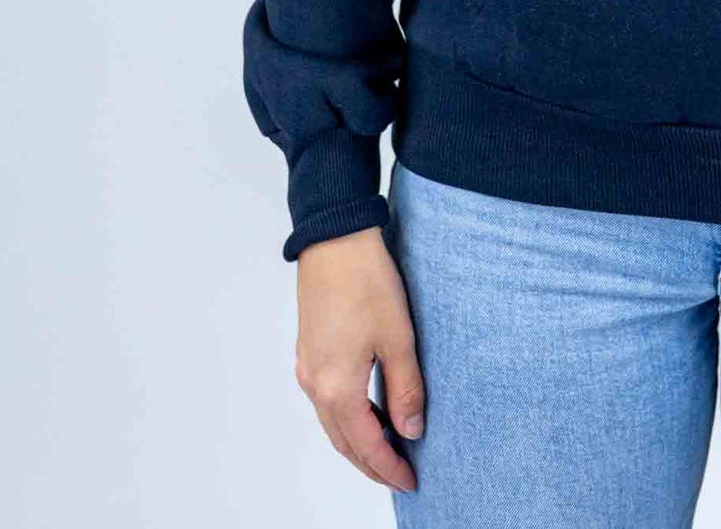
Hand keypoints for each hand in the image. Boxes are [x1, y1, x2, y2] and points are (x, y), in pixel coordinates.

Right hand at [293, 224, 424, 491]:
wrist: (334, 238)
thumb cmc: (366, 280)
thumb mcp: (398, 337)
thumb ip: (405, 388)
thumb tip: (412, 430)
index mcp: (337, 387)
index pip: (366, 445)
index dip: (390, 467)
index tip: (411, 481)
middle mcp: (316, 384)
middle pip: (344, 441)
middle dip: (372, 463)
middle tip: (400, 476)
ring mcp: (308, 367)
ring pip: (333, 422)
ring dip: (359, 441)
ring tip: (388, 449)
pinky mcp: (310, 350)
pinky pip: (327, 400)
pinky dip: (347, 417)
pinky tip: (367, 411)